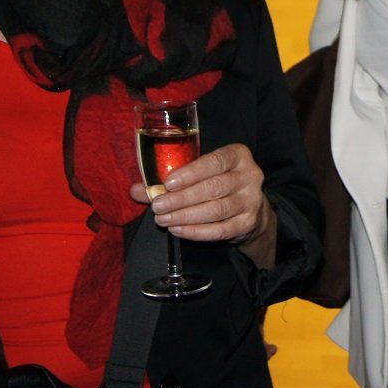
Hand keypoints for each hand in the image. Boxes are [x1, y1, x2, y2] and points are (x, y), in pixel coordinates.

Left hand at [130, 142, 271, 245]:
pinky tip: (178, 230)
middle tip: (158, 206)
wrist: (250, 209)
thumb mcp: (199, 175)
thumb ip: (169, 181)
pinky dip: (196, 232)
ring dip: (186, 216)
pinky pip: (220, 230)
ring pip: (216, 210)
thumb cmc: (218, 184)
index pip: (215, 162)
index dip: (191, 173)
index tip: (168, 183)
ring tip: (163, 220)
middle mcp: (249, 175)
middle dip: (182, 198)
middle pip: (214, 188)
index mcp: (237, 155)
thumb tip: (135, 190)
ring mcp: (251, 200)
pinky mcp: (248, 223)